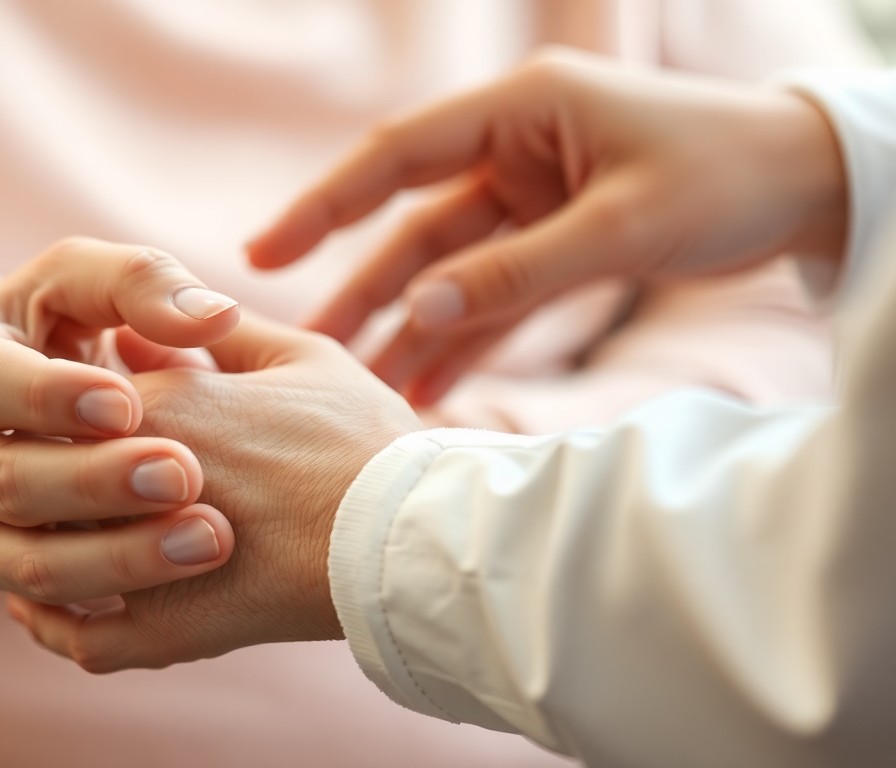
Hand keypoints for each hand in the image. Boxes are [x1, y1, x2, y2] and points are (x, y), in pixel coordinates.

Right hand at [0, 237, 242, 601]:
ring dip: (121, 557)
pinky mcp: (3, 575)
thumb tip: (216, 317)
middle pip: (9, 482)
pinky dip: (115, 600)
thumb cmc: (64, 323)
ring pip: (30, 562)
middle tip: (183, 473)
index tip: (128, 403)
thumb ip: (143, 283)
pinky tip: (183, 589)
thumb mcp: (87, 282)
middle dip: (97, 483)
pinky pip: (52, 605)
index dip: (52, 398)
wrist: (28, 395)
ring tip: (208, 538)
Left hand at [7, 313, 423, 671]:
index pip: (68, 399)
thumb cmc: (362, 438)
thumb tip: (142, 325)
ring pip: (46, 552)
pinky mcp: (161, 630)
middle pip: (45, 474)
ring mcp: (136, 557)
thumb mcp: (297, 356)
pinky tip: (59, 611)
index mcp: (156, 401)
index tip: (85, 420)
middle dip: (48, 477)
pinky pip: (79, 636)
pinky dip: (58, 626)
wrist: (408, 532)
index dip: (73, 412)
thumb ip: (215, 334)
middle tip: (58, 484)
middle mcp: (125, 476)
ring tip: (56, 541)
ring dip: (45, 545)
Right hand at [247, 49, 848, 405]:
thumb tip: (422, 314)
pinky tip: (429, 386)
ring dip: (410, 328)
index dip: (324, 205)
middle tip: (305, 347)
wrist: (809, 185)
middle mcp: (515, 150)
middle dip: (363, 290)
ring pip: (449, 271)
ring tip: (362, 387)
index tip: (265, 252)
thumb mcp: (622, 225)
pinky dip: (467, 339)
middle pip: (414, 227)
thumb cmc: (728, 177)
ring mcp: (534, 199)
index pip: (398, 156)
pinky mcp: (557, 241)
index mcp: (521, 111)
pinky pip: (496, 295)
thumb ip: (517, 272)